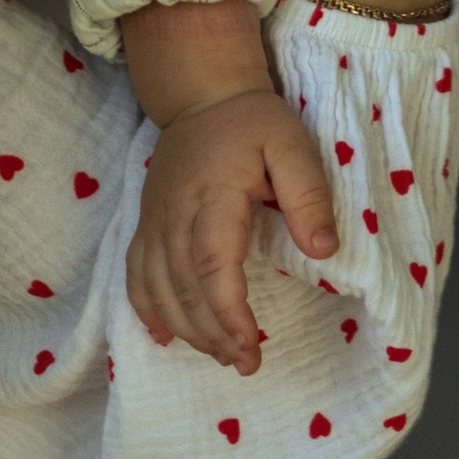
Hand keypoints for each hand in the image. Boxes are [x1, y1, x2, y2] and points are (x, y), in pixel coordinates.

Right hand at [126, 86, 337, 375]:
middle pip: (183, 286)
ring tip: (221, 356)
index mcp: (214, 194)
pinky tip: (167, 336)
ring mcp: (153, 219)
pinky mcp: (145, 222)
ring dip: (186, 329)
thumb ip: (308, 194)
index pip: (213, 264)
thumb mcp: (292, 144)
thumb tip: (323, 250)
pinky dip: (146, 310)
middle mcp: (174, 212)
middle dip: (212, 333)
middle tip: (245, 364)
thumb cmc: (253, 122)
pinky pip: (135, 274)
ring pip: (156, 288)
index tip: (252, 346)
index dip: (228, 313)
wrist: (201, 95)